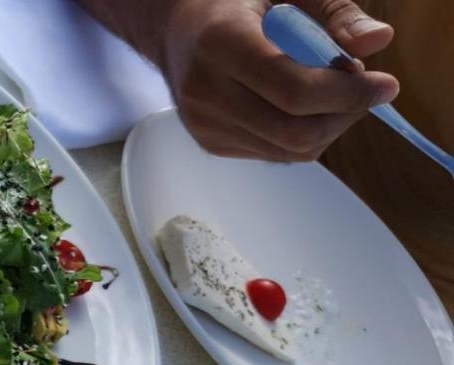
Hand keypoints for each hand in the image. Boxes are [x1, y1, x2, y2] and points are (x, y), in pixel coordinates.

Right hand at [80, 0, 400, 160]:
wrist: (175, 29)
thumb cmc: (235, 4)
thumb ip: (335, 13)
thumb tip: (377, 41)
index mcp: (222, 43)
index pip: (294, 92)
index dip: (348, 94)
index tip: (385, 84)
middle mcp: (206, 90)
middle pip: (294, 131)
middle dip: (344, 116)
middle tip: (365, 91)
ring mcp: (204, 123)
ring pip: (288, 150)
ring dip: (329, 128)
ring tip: (335, 95)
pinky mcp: (209, 143)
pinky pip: (274, 154)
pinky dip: (303, 136)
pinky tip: (304, 107)